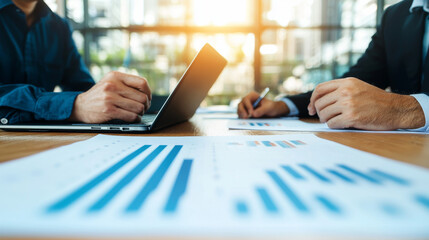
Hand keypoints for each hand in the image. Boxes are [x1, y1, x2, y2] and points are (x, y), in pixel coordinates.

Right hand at [69, 71, 151, 122]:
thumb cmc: (100, 95)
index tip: (148, 98)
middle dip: (146, 105)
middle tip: (143, 108)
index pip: (142, 82)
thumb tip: (147, 92)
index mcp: (115, 76)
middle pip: (142, 97)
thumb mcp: (110, 82)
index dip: (149, 92)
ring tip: (138, 113)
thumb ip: (126, 83)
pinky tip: (134, 119)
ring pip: (138, 107)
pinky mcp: (109, 110)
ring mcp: (110, 98)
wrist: (80, 106)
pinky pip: (131, 116)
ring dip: (141, 113)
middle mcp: (113, 85)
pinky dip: (136, 119)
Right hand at [237, 91, 289, 118]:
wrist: (272, 111)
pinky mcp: (245, 113)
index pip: (246, 100)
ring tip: (246, 120)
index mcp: (252, 96)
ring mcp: (245, 107)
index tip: (251, 113)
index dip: (248, 106)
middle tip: (246, 118)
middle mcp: (247, 100)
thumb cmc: (271, 106)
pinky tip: (246, 121)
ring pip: (239, 110)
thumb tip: (253, 114)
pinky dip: (242, 118)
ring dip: (241, 115)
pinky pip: (241, 115)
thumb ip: (262, 110)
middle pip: (241, 105)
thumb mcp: (268, 108)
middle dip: (242, 111)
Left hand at [307, 77, 424, 129]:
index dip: (312, 100)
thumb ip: (341, 90)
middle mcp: (346, 91)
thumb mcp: (358, 87)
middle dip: (319, 112)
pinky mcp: (352, 117)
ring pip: (324, 114)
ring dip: (326, 120)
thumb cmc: (376, 100)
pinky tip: (341, 124)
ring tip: (333, 120)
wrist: (396, 109)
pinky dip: (333, 126)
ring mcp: (348, 104)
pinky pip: (332, 124)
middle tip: (324, 117)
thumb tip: (318, 100)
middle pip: (319, 103)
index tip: (311, 108)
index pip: (320, 89)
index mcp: (347, 82)